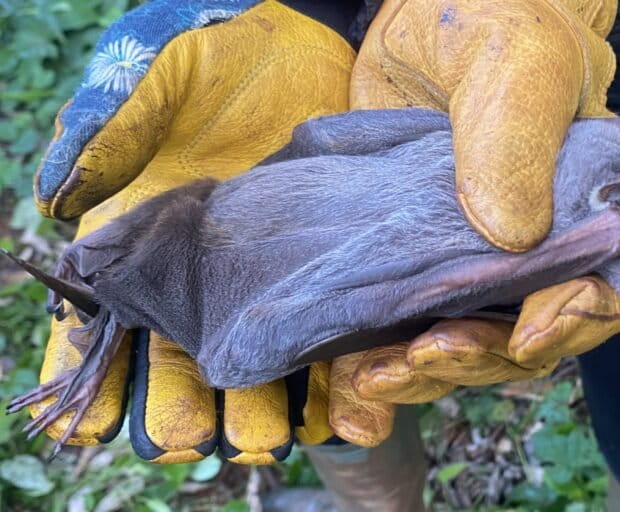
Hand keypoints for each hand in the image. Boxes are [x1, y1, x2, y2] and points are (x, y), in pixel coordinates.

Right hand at [30, 0, 355, 462]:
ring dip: (253, 407)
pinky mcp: (325, 267)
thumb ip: (108, 134)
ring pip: (252, 364)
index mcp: (147, 240)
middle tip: (196, 438)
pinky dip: (322, 376)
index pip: (107, 325)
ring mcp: (267, 274)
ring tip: (265, 435)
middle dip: (182, 408)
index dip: (97, 378)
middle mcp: (204, 271)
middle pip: (180, 363)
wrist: (304, 36)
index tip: (94, 426)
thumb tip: (55, 203)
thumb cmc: (216, 50)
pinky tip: (330, 407)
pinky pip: (321, 334)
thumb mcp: (155, 78)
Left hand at [333, 0, 619, 442]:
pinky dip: (387, 357)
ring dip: (426, 368)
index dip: (571, 320)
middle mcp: (528, 246)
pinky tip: (358, 371)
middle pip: (525, 336)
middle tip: (428, 354)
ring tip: (379, 371)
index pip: (598, 288)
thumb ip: (520, 137)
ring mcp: (465, 258)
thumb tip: (512, 233)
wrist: (413, 20)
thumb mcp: (514, 65)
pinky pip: (407, 327)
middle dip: (480, 356)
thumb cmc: (486, 26)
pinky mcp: (410, 262)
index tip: (528, 334)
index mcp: (580, 207)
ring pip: (465, 340)